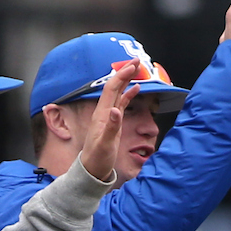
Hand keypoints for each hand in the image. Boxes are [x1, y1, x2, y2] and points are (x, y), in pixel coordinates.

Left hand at [80, 59, 140, 181]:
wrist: (93, 169)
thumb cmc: (98, 158)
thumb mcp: (105, 144)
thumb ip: (111, 127)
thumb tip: (117, 110)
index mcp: (102, 114)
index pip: (112, 89)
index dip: (122, 76)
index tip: (132, 65)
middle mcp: (104, 111)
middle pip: (115, 86)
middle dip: (125, 72)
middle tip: (137, 61)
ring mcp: (109, 116)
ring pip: (119, 92)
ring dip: (127, 80)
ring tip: (137, 69)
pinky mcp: (114, 122)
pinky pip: (121, 103)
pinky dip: (128, 94)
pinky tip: (135, 88)